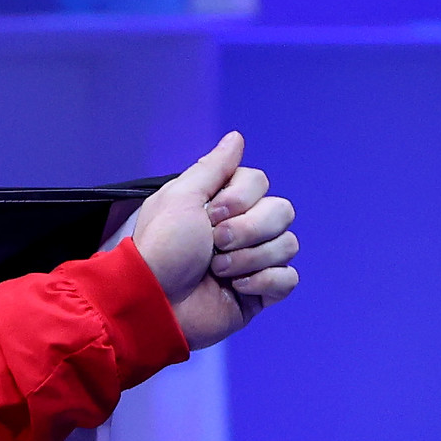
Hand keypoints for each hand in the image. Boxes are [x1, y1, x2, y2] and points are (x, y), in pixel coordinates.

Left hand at [119, 131, 299, 350]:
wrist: (152, 302)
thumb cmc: (160, 249)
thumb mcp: (180, 197)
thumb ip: (212, 167)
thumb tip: (236, 138)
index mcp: (222, 205)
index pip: (261, 182)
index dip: (241, 198)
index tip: (209, 214)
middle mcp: (241, 230)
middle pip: (282, 211)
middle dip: (248, 229)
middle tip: (214, 244)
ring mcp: (252, 261)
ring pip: (287, 244)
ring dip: (249, 258)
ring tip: (216, 270)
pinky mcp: (259, 292)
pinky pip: (288, 278)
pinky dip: (264, 282)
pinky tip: (235, 288)